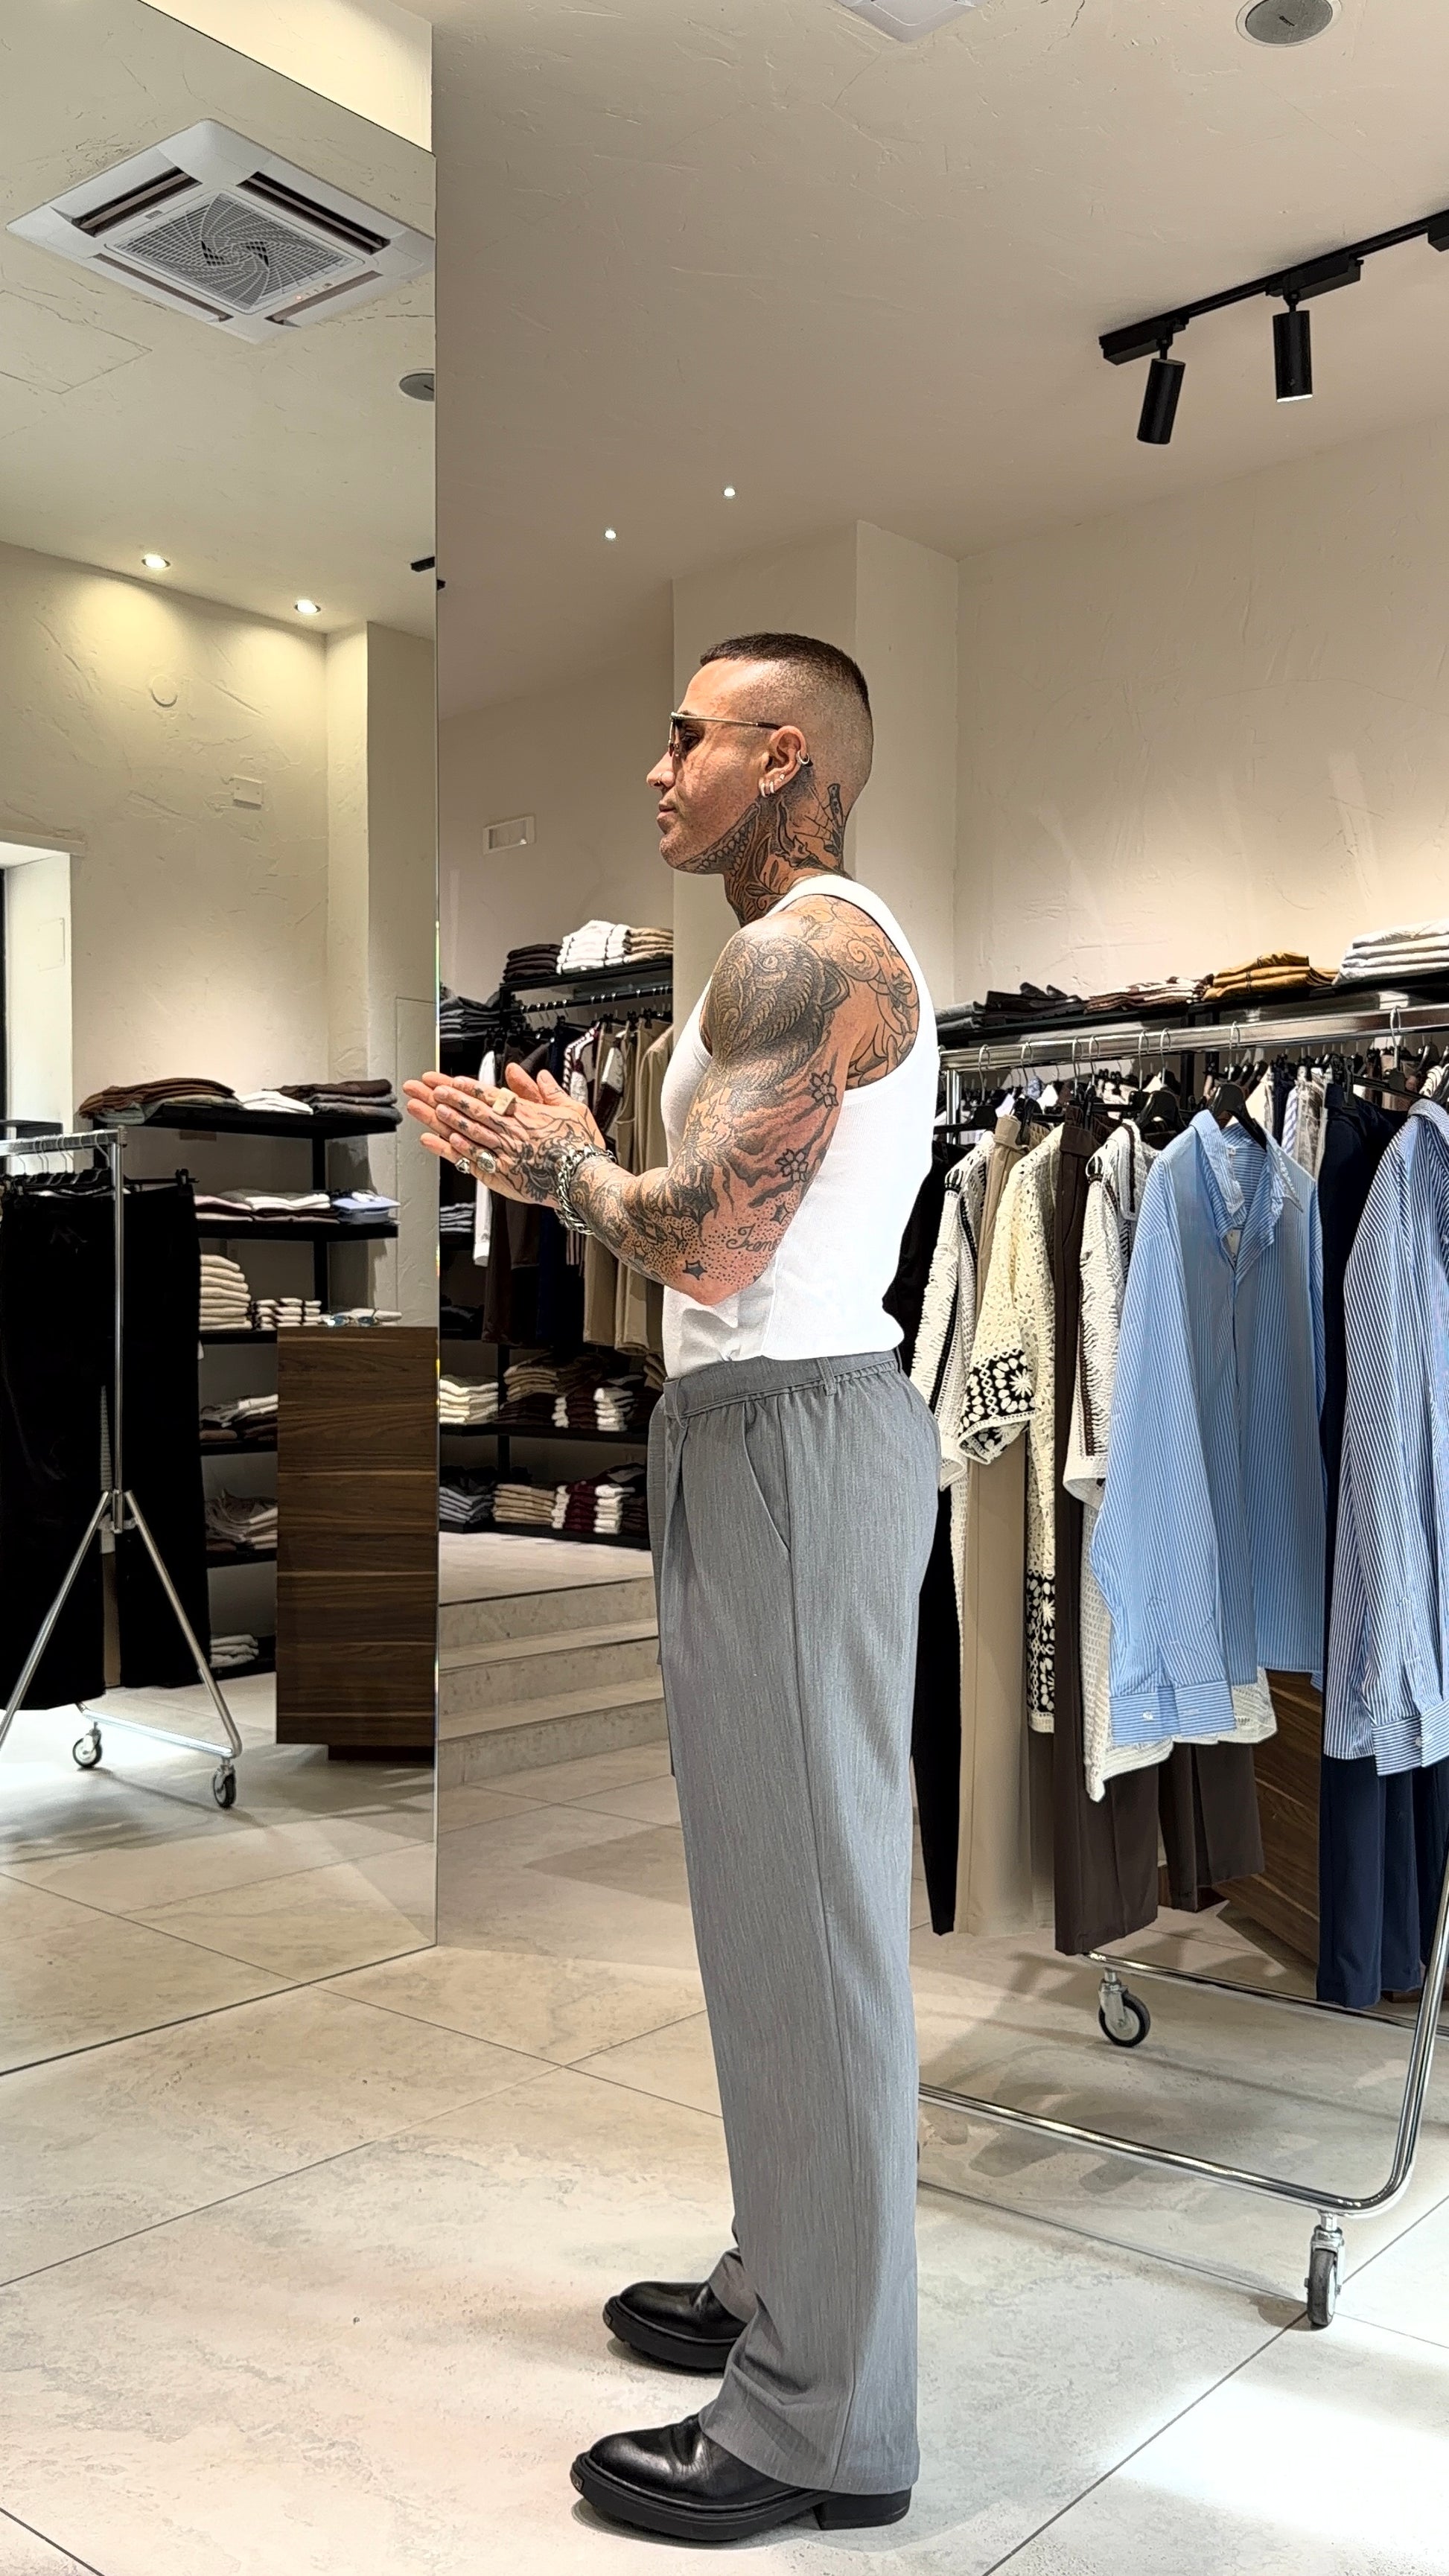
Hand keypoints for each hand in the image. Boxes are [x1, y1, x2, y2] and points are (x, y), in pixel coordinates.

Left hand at [404, 1063, 604, 1204]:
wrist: (584, 1178)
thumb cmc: (580, 1147)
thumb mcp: (570, 1108)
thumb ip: (547, 1090)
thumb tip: (535, 1075)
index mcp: (525, 1112)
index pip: (487, 1093)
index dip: (464, 1086)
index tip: (447, 1081)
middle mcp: (509, 1129)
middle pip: (470, 1108)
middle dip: (443, 1096)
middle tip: (422, 1088)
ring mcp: (502, 1152)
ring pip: (466, 1130)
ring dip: (442, 1118)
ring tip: (424, 1108)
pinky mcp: (501, 1174)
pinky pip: (470, 1159)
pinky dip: (452, 1149)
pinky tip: (436, 1140)